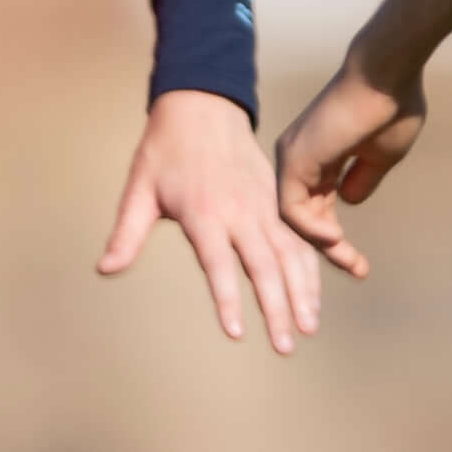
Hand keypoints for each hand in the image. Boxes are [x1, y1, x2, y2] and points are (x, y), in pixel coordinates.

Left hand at [99, 90, 322, 354]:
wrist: (202, 104)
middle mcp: (240, 212)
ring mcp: (265, 205)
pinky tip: (346, 274)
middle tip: (286, 346)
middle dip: (277, 308)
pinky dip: (323, 257)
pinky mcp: (279, 199)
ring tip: (309, 327)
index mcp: (203, 212)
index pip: (217, 264)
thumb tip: (104, 269)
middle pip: (264, 266)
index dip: (227, 298)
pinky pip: (304, 234)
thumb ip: (126, 233)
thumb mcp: (138, 189)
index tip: (237, 332)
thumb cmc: (164, 151)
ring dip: (304, 291)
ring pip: (291, 254)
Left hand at [273, 57, 427, 284]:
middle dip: (331, 250)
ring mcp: (293, 159)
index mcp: (318, 157)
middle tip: (360, 271)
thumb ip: (362, 179)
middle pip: (304, 218)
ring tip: (352, 264)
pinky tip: (336, 239)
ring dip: (322, 246)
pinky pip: (291, 210)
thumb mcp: (379, 156)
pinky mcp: (294, 160)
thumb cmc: (391, 108)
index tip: (362, 264)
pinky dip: (311, 230)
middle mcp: (299, 158)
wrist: (389, 75)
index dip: (337, 239)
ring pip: (295, 218)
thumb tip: (349, 201)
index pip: (318, 209)